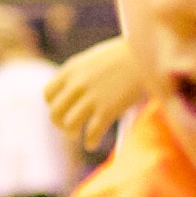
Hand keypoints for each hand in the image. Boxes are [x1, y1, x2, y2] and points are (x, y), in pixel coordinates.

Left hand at [43, 34, 150, 149]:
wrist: (148, 53)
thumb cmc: (126, 55)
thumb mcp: (95, 59)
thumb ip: (81, 74)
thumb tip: (74, 93)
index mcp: (71, 69)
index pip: (48, 94)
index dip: (53, 105)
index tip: (63, 109)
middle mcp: (77, 84)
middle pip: (55, 113)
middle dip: (60, 123)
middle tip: (70, 127)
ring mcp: (91, 98)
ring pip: (69, 125)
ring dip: (73, 133)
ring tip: (81, 135)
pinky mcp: (108, 110)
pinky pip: (91, 134)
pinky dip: (90, 142)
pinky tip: (92, 143)